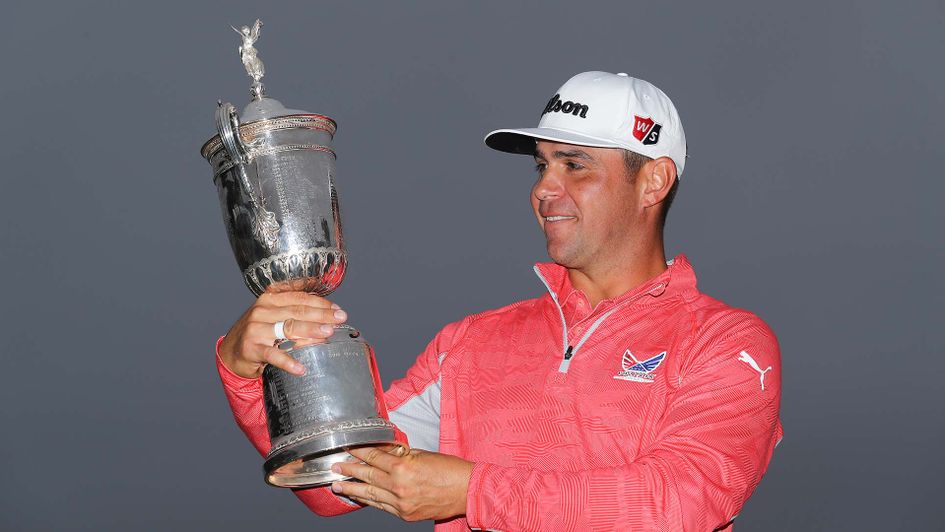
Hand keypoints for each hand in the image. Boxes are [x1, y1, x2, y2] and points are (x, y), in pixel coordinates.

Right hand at [218, 292, 347, 378]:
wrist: (231, 352)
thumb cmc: (259, 333)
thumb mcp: (274, 316)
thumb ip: (295, 313)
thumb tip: (327, 317)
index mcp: (270, 299)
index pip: (299, 298)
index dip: (320, 303)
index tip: (337, 310)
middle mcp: (262, 310)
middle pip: (297, 311)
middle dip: (321, 316)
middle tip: (339, 320)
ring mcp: (256, 329)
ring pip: (288, 328)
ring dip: (310, 331)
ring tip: (327, 334)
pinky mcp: (251, 348)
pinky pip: (274, 355)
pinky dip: (288, 362)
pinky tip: (301, 368)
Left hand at [331, 447, 472, 521]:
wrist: (467, 490)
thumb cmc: (450, 470)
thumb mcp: (422, 454)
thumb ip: (400, 453)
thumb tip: (381, 449)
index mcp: (403, 467)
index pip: (374, 457)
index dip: (359, 452)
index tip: (348, 448)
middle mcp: (398, 486)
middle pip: (367, 476)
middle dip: (349, 470)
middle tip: (336, 467)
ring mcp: (401, 503)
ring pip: (370, 494)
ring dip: (352, 489)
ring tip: (337, 485)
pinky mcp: (405, 514)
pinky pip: (381, 507)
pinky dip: (369, 501)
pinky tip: (360, 497)